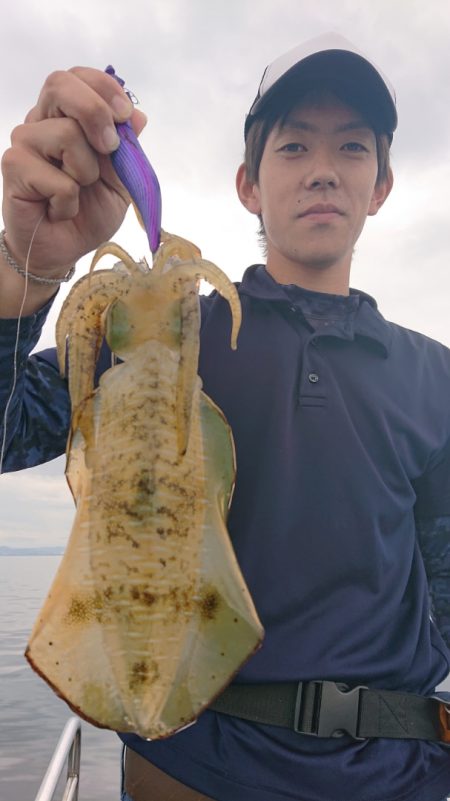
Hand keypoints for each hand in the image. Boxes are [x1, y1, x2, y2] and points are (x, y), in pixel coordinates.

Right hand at [1, 67, 146, 277]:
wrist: (64, 248)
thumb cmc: (89, 212)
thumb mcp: (120, 182)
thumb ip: (128, 150)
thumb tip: (138, 116)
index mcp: (66, 116)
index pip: (78, 77)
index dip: (104, 87)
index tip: (125, 115)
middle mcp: (42, 121)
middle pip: (60, 85)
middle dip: (95, 112)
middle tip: (109, 148)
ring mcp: (25, 142)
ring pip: (66, 134)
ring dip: (86, 173)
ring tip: (77, 193)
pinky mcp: (13, 166)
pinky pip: (56, 177)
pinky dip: (68, 201)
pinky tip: (58, 209)